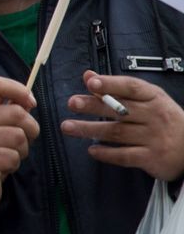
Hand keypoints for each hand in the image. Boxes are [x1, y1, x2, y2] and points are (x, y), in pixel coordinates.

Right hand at [0, 76, 38, 204]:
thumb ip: (7, 113)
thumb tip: (29, 102)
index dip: (19, 90)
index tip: (30, 103)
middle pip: (17, 113)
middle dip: (31, 129)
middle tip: (23, 141)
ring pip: (19, 137)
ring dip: (22, 150)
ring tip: (9, 156)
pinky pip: (13, 157)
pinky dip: (13, 165)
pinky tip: (3, 167)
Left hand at [62, 70, 183, 181]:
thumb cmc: (165, 119)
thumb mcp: (148, 99)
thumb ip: (116, 88)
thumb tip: (88, 75)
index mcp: (154, 97)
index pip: (131, 88)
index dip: (111, 84)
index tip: (91, 82)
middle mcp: (155, 116)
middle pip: (120, 110)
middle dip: (94, 106)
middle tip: (72, 103)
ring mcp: (154, 138)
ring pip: (117, 133)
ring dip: (90, 130)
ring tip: (67, 127)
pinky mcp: (152, 158)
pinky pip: (124, 156)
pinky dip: (106, 154)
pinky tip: (92, 150)